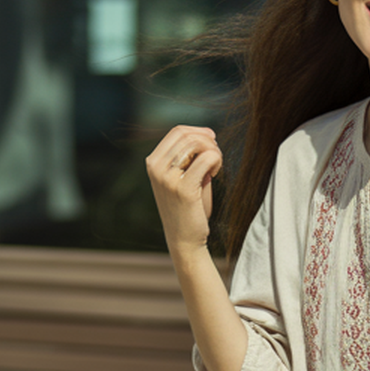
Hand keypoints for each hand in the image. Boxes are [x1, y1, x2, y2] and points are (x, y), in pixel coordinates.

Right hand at [145, 126, 222, 261]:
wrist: (184, 239)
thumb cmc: (188, 207)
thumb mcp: (182, 176)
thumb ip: (189, 155)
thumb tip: (207, 133)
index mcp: (153, 162)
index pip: (177, 131)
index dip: (199, 131)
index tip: (213, 142)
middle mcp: (156, 167)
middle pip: (188, 135)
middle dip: (209, 142)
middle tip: (216, 159)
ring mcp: (167, 177)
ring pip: (197, 143)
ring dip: (214, 151)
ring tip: (214, 168)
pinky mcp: (183, 188)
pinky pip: (207, 158)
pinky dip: (216, 161)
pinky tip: (214, 174)